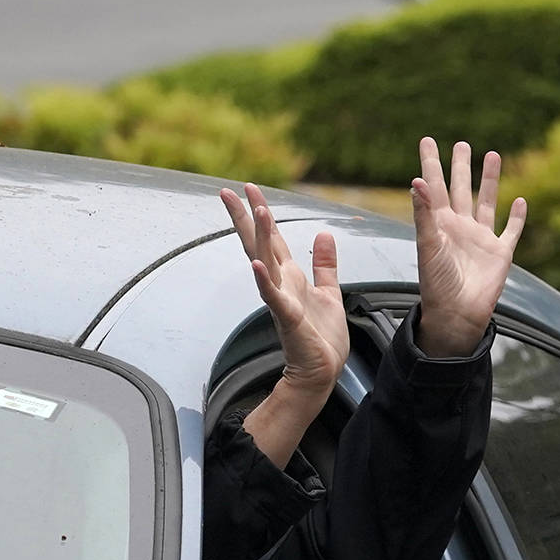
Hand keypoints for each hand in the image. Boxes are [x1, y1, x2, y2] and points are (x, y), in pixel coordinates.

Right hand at [221, 184, 349, 401]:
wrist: (320, 371)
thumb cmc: (321, 337)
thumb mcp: (329, 291)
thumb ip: (325, 263)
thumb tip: (325, 233)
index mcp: (290, 276)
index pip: (272, 237)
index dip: (260, 212)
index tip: (248, 188)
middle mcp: (280, 283)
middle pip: (259, 243)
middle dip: (246, 217)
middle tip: (230, 191)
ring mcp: (280, 299)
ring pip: (267, 262)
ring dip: (261, 237)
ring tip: (257, 211)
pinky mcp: (288, 318)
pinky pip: (273, 297)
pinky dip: (264, 282)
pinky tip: (256, 267)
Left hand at [411, 137, 526, 356]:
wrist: (456, 313)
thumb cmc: (436, 282)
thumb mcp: (427, 244)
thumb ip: (423, 214)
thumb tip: (417, 181)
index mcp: (438, 223)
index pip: (434, 186)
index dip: (431, 164)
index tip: (427, 140)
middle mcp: (459, 227)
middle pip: (460, 189)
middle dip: (460, 166)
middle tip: (461, 144)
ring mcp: (480, 239)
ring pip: (486, 202)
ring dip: (490, 180)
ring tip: (492, 155)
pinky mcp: (500, 253)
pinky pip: (510, 231)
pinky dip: (516, 217)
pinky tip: (520, 200)